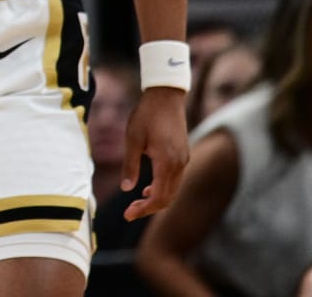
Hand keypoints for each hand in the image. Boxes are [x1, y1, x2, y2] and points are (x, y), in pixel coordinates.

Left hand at [122, 87, 188, 220]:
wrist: (166, 97)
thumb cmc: (146, 115)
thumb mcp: (132, 139)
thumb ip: (130, 166)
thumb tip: (126, 189)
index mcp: (167, 163)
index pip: (159, 197)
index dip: (144, 210)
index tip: (128, 215)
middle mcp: (180, 165)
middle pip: (168, 198)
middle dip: (149, 208)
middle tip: (129, 213)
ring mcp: (184, 160)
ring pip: (173, 190)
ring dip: (156, 199)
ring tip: (136, 203)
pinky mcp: (184, 155)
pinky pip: (175, 179)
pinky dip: (163, 188)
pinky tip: (148, 189)